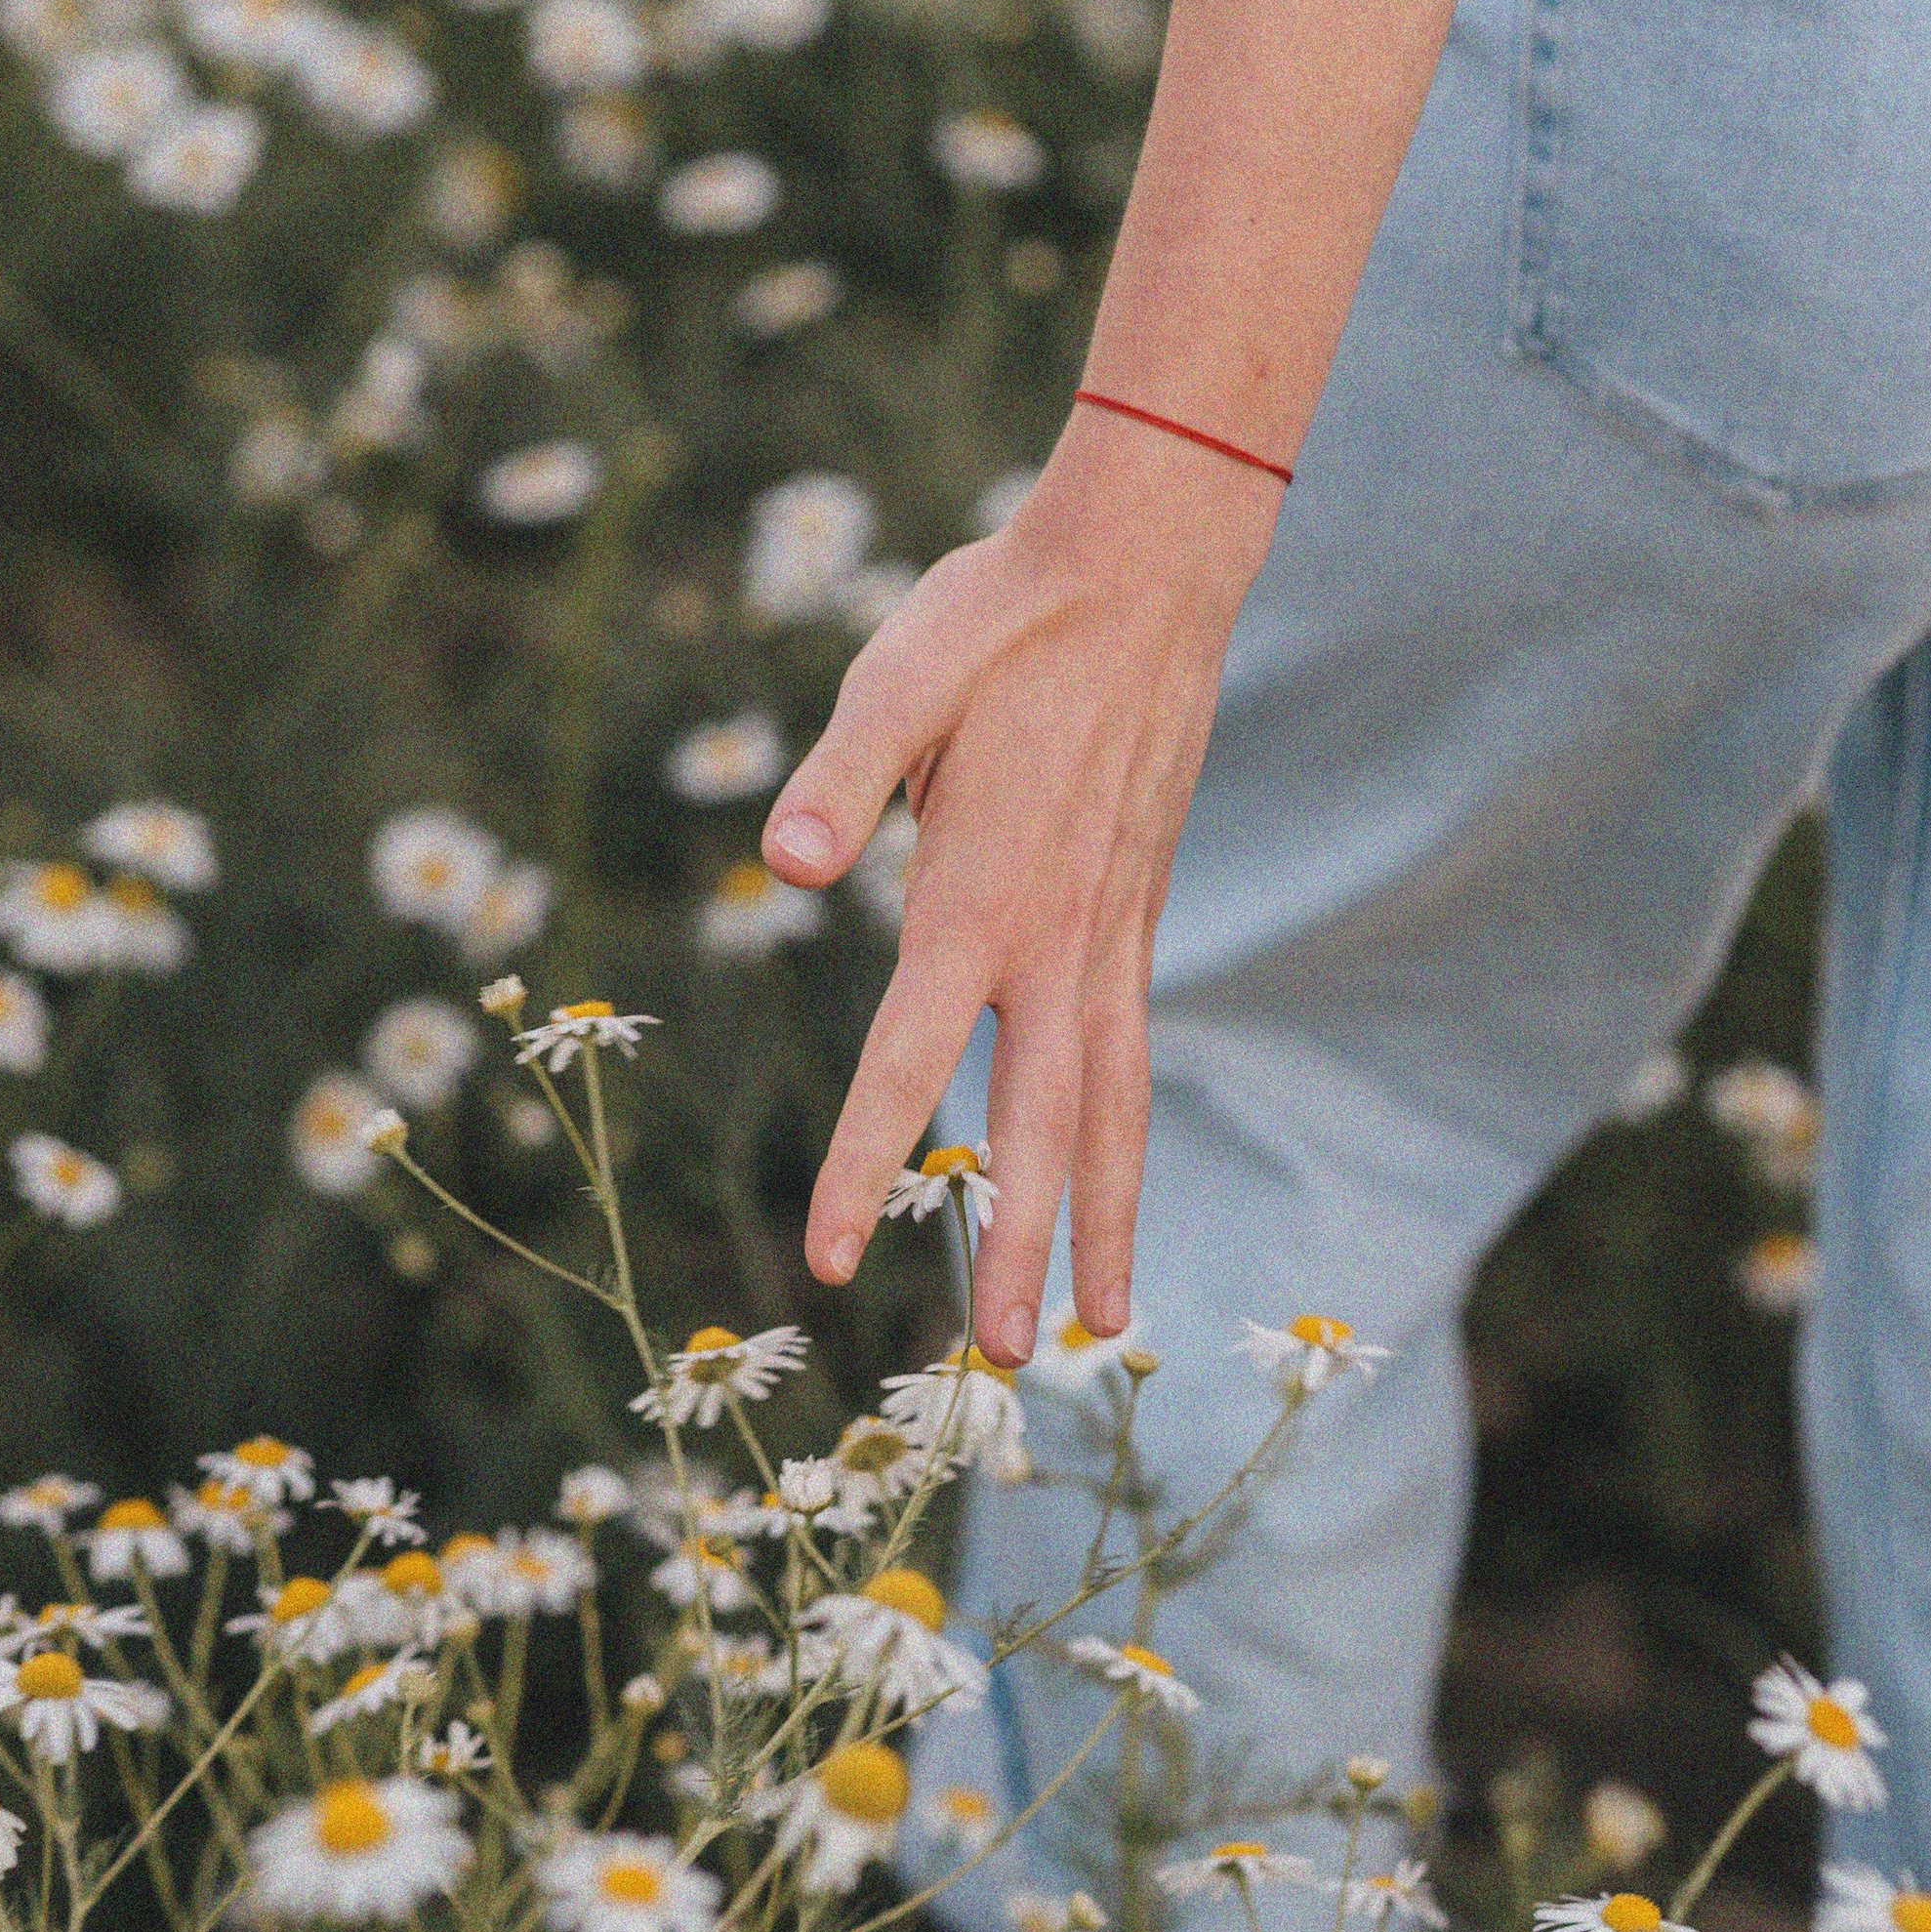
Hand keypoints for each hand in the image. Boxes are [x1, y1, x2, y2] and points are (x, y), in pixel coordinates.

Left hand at [759, 410, 1282, 1360]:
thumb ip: (840, 778)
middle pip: (1038, 1126)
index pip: (907, 1061)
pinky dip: (1125, 1142)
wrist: (1147, 566)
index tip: (831, 1262)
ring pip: (1110, 1110)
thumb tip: (783, 865)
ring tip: (1099, 1326)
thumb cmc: (1001, 613)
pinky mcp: (1136, 919)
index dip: (867, 1164)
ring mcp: (1111, 936)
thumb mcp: (896, 677)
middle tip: (1001, 1365)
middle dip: (1017, 1247)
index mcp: (979, 897)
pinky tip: (1112, 1186)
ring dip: (1099, 1221)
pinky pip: (1133, 1058)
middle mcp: (1056, 939)